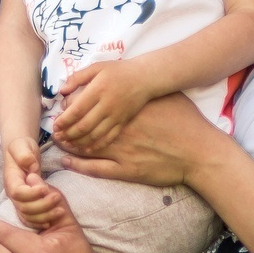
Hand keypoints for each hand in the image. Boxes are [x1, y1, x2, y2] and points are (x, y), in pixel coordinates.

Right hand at [2, 138, 68, 229]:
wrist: (22, 152)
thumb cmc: (22, 148)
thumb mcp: (21, 145)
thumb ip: (24, 154)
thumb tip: (30, 165)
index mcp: (11, 180)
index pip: (18, 193)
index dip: (32, 194)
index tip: (45, 188)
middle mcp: (13, 194)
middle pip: (24, 208)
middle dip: (42, 206)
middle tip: (57, 197)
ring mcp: (19, 201)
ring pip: (28, 216)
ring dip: (45, 216)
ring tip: (61, 210)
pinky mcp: (27, 205)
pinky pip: (30, 219)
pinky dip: (40, 222)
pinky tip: (52, 221)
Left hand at [50, 61, 155, 153]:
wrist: (144, 78)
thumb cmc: (117, 71)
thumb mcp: (96, 67)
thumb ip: (77, 77)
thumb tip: (62, 91)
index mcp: (98, 90)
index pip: (77, 109)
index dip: (64, 120)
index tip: (55, 125)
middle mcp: (107, 105)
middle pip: (84, 125)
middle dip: (68, 134)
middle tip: (58, 137)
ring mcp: (116, 116)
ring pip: (95, 135)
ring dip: (79, 142)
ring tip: (68, 143)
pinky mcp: (123, 123)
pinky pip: (109, 138)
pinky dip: (96, 145)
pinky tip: (86, 148)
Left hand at [53, 92, 217, 188]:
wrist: (199, 150)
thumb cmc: (185, 121)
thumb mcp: (165, 97)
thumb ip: (145, 91)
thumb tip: (130, 83)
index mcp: (126, 108)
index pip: (89, 104)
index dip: (72, 106)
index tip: (65, 106)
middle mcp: (120, 128)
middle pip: (82, 124)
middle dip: (65, 125)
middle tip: (55, 125)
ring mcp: (121, 150)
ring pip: (85, 146)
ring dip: (69, 143)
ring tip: (59, 140)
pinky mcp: (126, 169)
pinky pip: (95, 167)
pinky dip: (78, 164)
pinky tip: (67, 160)